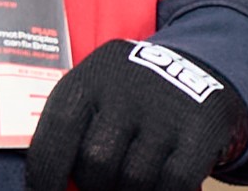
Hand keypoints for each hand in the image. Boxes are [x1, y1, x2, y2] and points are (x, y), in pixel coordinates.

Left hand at [25, 38, 247, 190]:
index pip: (55, 135)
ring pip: (134, 181)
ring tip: (134, 178)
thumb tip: (55, 188)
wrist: (196, 69)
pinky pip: (173, 185)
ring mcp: (167, 109)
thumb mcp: (95, 98)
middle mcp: (127, 89)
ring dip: (131, 189)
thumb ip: (72, 136)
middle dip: (96, 184)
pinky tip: (159, 185)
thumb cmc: (128, 101)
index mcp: (90, 79)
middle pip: (96, 164)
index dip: (46, 175)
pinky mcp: (201, 129)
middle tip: (105, 180)